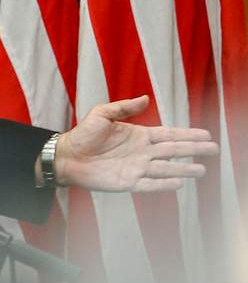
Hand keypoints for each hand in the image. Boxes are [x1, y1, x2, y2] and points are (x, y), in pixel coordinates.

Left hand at [52, 95, 218, 191]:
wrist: (67, 155)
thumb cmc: (83, 134)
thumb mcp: (102, 113)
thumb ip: (124, 107)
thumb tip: (146, 98)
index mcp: (138, 136)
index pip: (168, 135)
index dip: (187, 135)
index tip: (206, 134)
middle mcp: (141, 153)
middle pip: (173, 151)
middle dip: (193, 150)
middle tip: (214, 149)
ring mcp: (136, 168)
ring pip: (166, 169)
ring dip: (184, 169)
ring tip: (202, 170)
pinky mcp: (127, 182)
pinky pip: (149, 184)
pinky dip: (163, 184)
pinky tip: (178, 183)